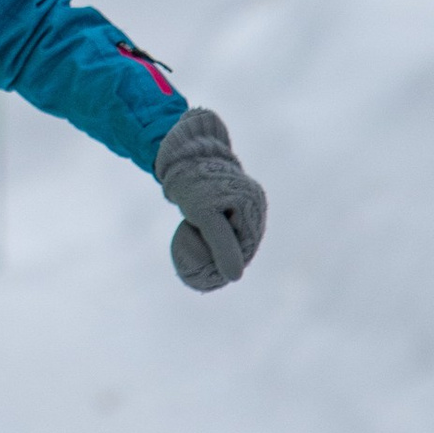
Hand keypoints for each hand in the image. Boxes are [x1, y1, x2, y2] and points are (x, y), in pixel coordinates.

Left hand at [154, 109, 266, 292]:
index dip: (230, 263)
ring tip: (197, 254)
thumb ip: (222, 246)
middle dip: (224, 256)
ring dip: (218, 245)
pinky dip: (212, 233)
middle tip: (199, 271)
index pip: (247, 245)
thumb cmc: (192, 184)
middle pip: (242, 240)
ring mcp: (243, 198)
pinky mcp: (230, 197)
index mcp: (252, 204)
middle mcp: (253, 201)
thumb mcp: (205, 217)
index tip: (209, 275)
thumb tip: (235, 277)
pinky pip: (224, 223)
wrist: (180, 155)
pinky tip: (195, 239)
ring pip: (233, 233)